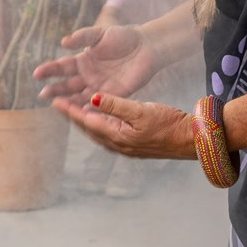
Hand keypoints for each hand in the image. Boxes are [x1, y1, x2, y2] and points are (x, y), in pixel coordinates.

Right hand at [33, 23, 157, 101]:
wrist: (147, 46)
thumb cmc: (123, 37)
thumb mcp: (100, 33)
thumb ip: (82, 37)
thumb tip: (63, 43)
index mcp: (82, 61)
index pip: (61, 67)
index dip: (49, 71)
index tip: (37, 74)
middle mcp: (88, 76)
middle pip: (67, 86)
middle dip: (55, 90)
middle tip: (44, 94)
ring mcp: (100, 86)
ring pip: (80, 97)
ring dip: (69, 101)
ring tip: (59, 105)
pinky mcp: (115, 94)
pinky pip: (100, 103)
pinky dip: (91, 108)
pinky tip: (82, 111)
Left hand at [53, 91, 192, 159]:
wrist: (192, 140)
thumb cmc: (170, 124)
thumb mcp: (141, 110)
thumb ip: (116, 104)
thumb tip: (91, 99)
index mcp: (117, 136)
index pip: (87, 121)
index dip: (70, 110)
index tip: (54, 101)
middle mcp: (118, 145)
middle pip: (89, 129)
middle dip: (73, 116)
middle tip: (59, 103)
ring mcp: (126, 148)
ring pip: (97, 133)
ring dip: (84, 121)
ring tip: (74, 110)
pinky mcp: (134, 146)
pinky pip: (108, 134)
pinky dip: (98, 125)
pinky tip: (99, 119)